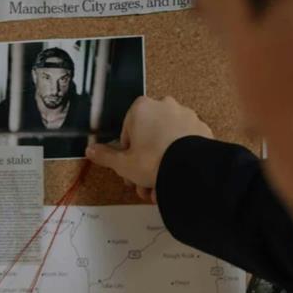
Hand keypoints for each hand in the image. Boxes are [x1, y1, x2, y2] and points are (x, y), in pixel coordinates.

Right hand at [86, 96, 212, 202]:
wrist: (191, 169)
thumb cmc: (153, 162)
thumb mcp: (123, 164)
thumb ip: (106, 156)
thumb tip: (90, 150)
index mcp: (142, 108)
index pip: (127, 132)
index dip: (127, 154)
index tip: (130, 170)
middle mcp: (164, 105)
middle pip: (149, 137)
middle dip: (145, 162)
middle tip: (144, 184)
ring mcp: (185, 115)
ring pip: (167, 141)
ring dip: (162, 163)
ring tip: (162, 187)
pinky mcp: (202, 128)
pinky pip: (185, 143)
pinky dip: (180, 158)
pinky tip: (177, 177)